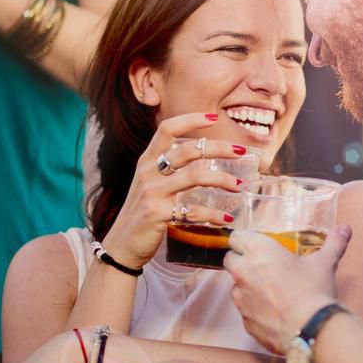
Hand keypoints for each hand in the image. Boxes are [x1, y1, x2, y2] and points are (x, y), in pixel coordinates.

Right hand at [101, 112, 247, 267]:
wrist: (121, 245)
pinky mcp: (158, 214)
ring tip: (239, 186)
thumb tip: (204, 157)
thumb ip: (170, 169)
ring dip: (222, 180)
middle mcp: (148, 172)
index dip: (190, 119)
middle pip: (188, 150)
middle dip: (218, 148)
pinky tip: (226, 218)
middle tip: (241, 151)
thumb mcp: (150, 183)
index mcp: (147, 161)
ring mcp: (152, 192)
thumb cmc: (142, 212)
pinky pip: (193, 210)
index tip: (214, 117)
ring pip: (195, 176)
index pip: (167, 128)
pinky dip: (213, 214)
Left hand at [225, 224, 352, 353]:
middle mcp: (244, 271)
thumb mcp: (326, 262)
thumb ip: (334, 242)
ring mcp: (241, 298)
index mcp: (259, 251)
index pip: (236, 237)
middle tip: (263, 265)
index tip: (256, 243)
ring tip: (271, 290)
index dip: (245, 239)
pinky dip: (255, 308)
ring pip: (235, 286)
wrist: (310, 329)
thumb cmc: (313, 291)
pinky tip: (274, 310)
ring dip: (247, 285)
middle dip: (242, 260)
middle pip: (230, 259)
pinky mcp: (245, 321)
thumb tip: (345, 229)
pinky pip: (244, 310)